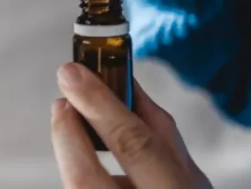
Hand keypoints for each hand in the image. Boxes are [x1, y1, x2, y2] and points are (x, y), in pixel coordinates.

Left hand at [51, 62, 211, 188]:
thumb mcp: (188, 173)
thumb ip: (157, 128)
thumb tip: (123, 81)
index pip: (134, 146)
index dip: (100, 105)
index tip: (72, 73)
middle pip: (84, 177)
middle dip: (66, 131)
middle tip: (62, 99)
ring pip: (75, 188)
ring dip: (67, 152)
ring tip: (71, 124)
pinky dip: (75, 171)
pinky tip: (79, 156)